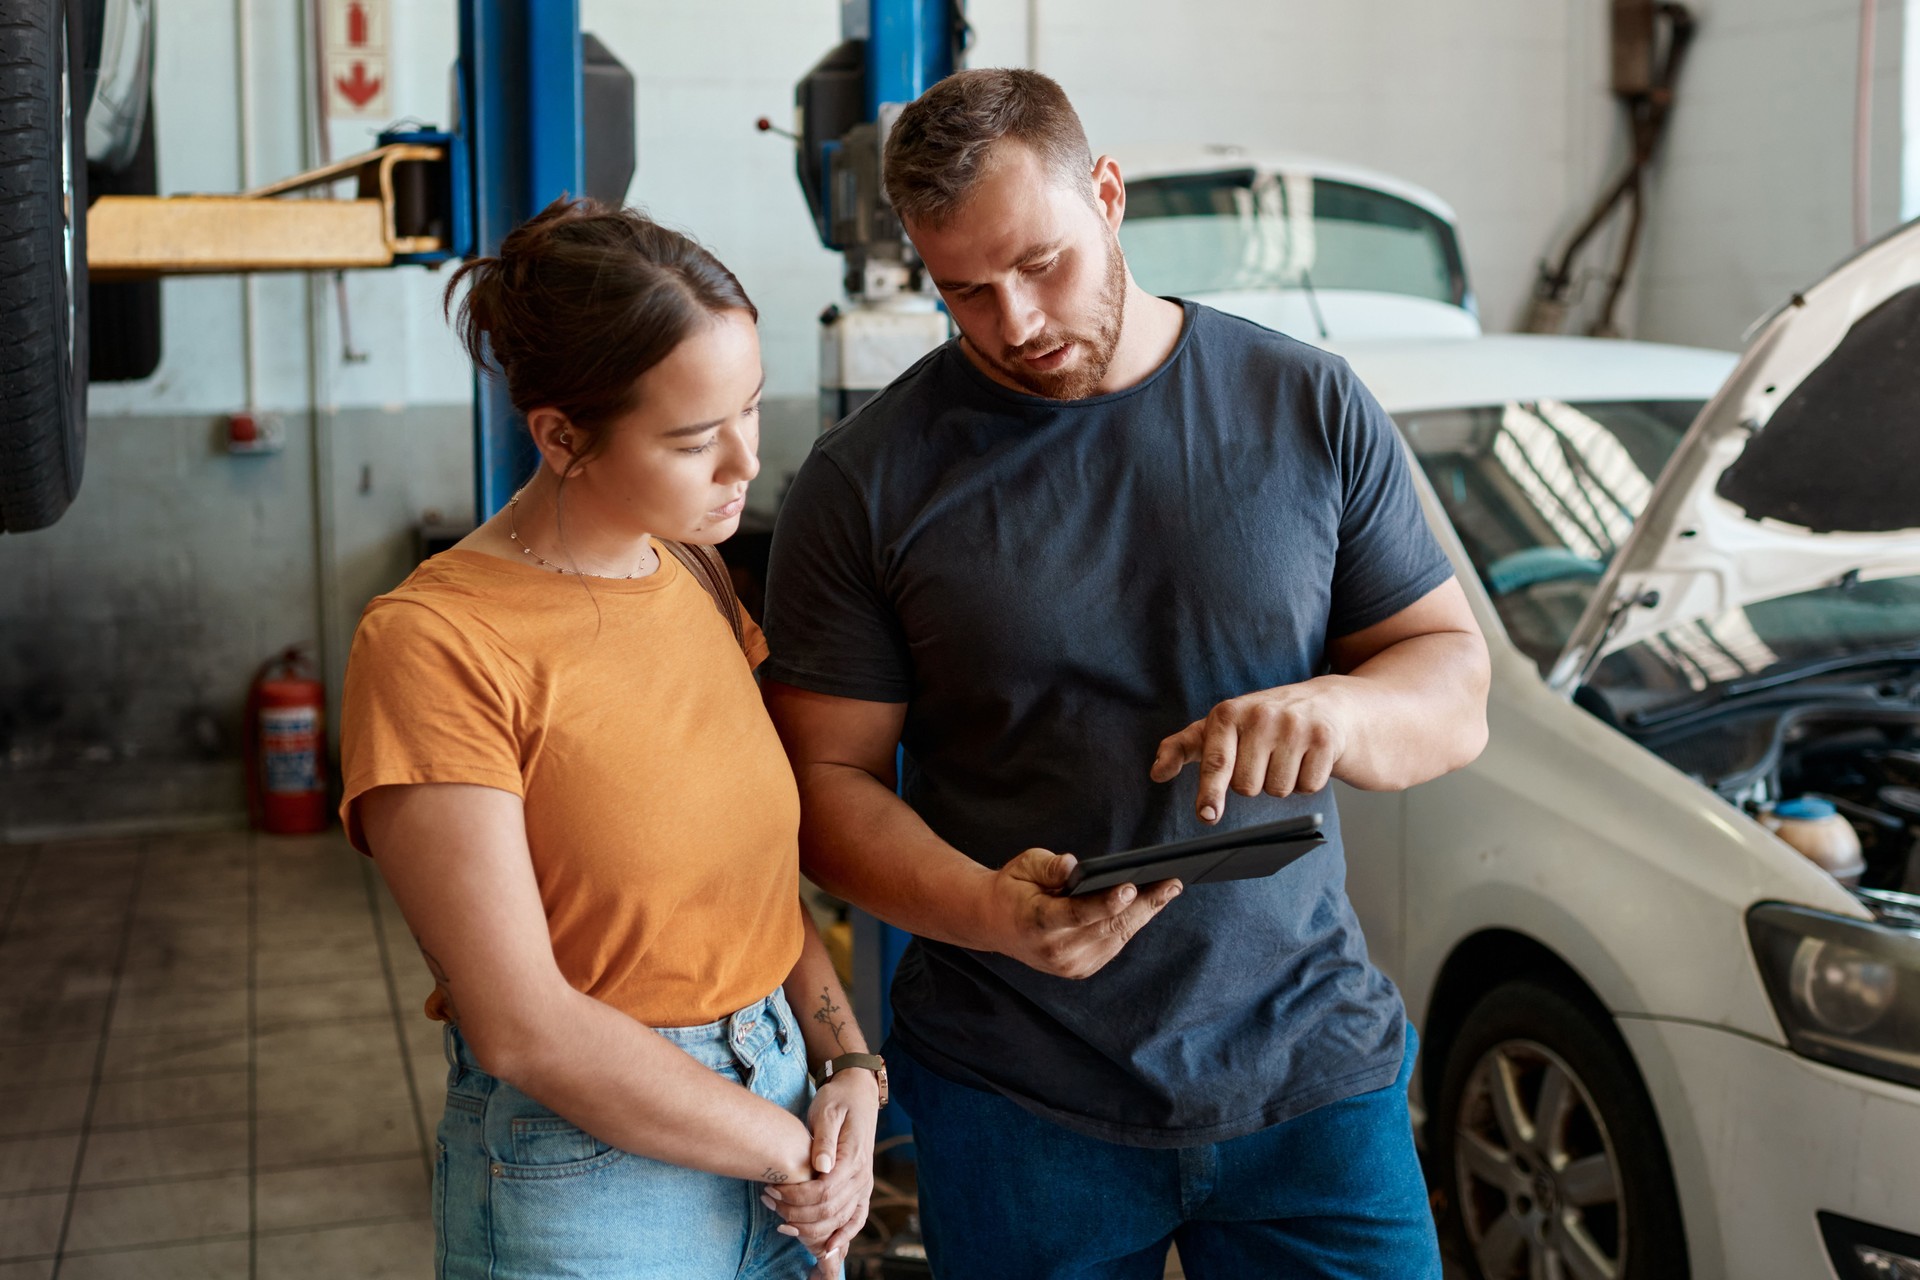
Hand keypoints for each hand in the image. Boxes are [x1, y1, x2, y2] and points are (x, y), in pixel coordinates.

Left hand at [762, 1073, 879, 1271]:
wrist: (858, 1093)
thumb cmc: (838, 1099)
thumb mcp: (827, 1111)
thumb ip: (824, 1139)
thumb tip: (820, 1166)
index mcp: (853, 1158)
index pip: (823, 1191)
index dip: (795, 1197)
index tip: (771, 1190)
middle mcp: (862, 1176)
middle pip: (827, 1210)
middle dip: (795, 1213)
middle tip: (768, 1201)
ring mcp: (864, 1184)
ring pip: (838, 1220)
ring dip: (809, 1227)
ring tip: (781, 1220)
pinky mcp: (862, 1188)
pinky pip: (857, 1219)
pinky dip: (844, 1236)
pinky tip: (827, 1248)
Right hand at [982, 848, 1180, 979]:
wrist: (995, 925)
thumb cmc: (1014, 888)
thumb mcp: (1023, 866)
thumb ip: (1049, 867)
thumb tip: (1074, 866)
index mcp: (1037, 923)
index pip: (1077, 914)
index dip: (1106, 902)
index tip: (1130, 887)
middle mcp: (1056, 951)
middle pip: (1107, 926)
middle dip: (1143, 904)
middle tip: (1171, 882)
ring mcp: (1070, 965)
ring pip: (1117, 936)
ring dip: (1145, 913)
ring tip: (1169, 888)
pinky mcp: (1082, 970)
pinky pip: (1114, 943)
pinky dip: (1132, 923)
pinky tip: (1150, 904)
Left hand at [1150, 678, 1351, 823]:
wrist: (1328, 702)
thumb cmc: (1264, 720)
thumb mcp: (1222, 726)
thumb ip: (1184, 747)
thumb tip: (1156, 772)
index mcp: (1228, 712)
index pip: (1216, 761)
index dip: (1210, 791)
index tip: (1208, 815)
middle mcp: (1261, 715)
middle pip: (1247, 787)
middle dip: (1255, 781)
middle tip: (1264, 757)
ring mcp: (1295, 726)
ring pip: (1277, 790)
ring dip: (1282, 782)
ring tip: (1288, 755)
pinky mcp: (1324, 740)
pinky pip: (1307, 787)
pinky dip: (1307, 781)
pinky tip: (1309, 758)